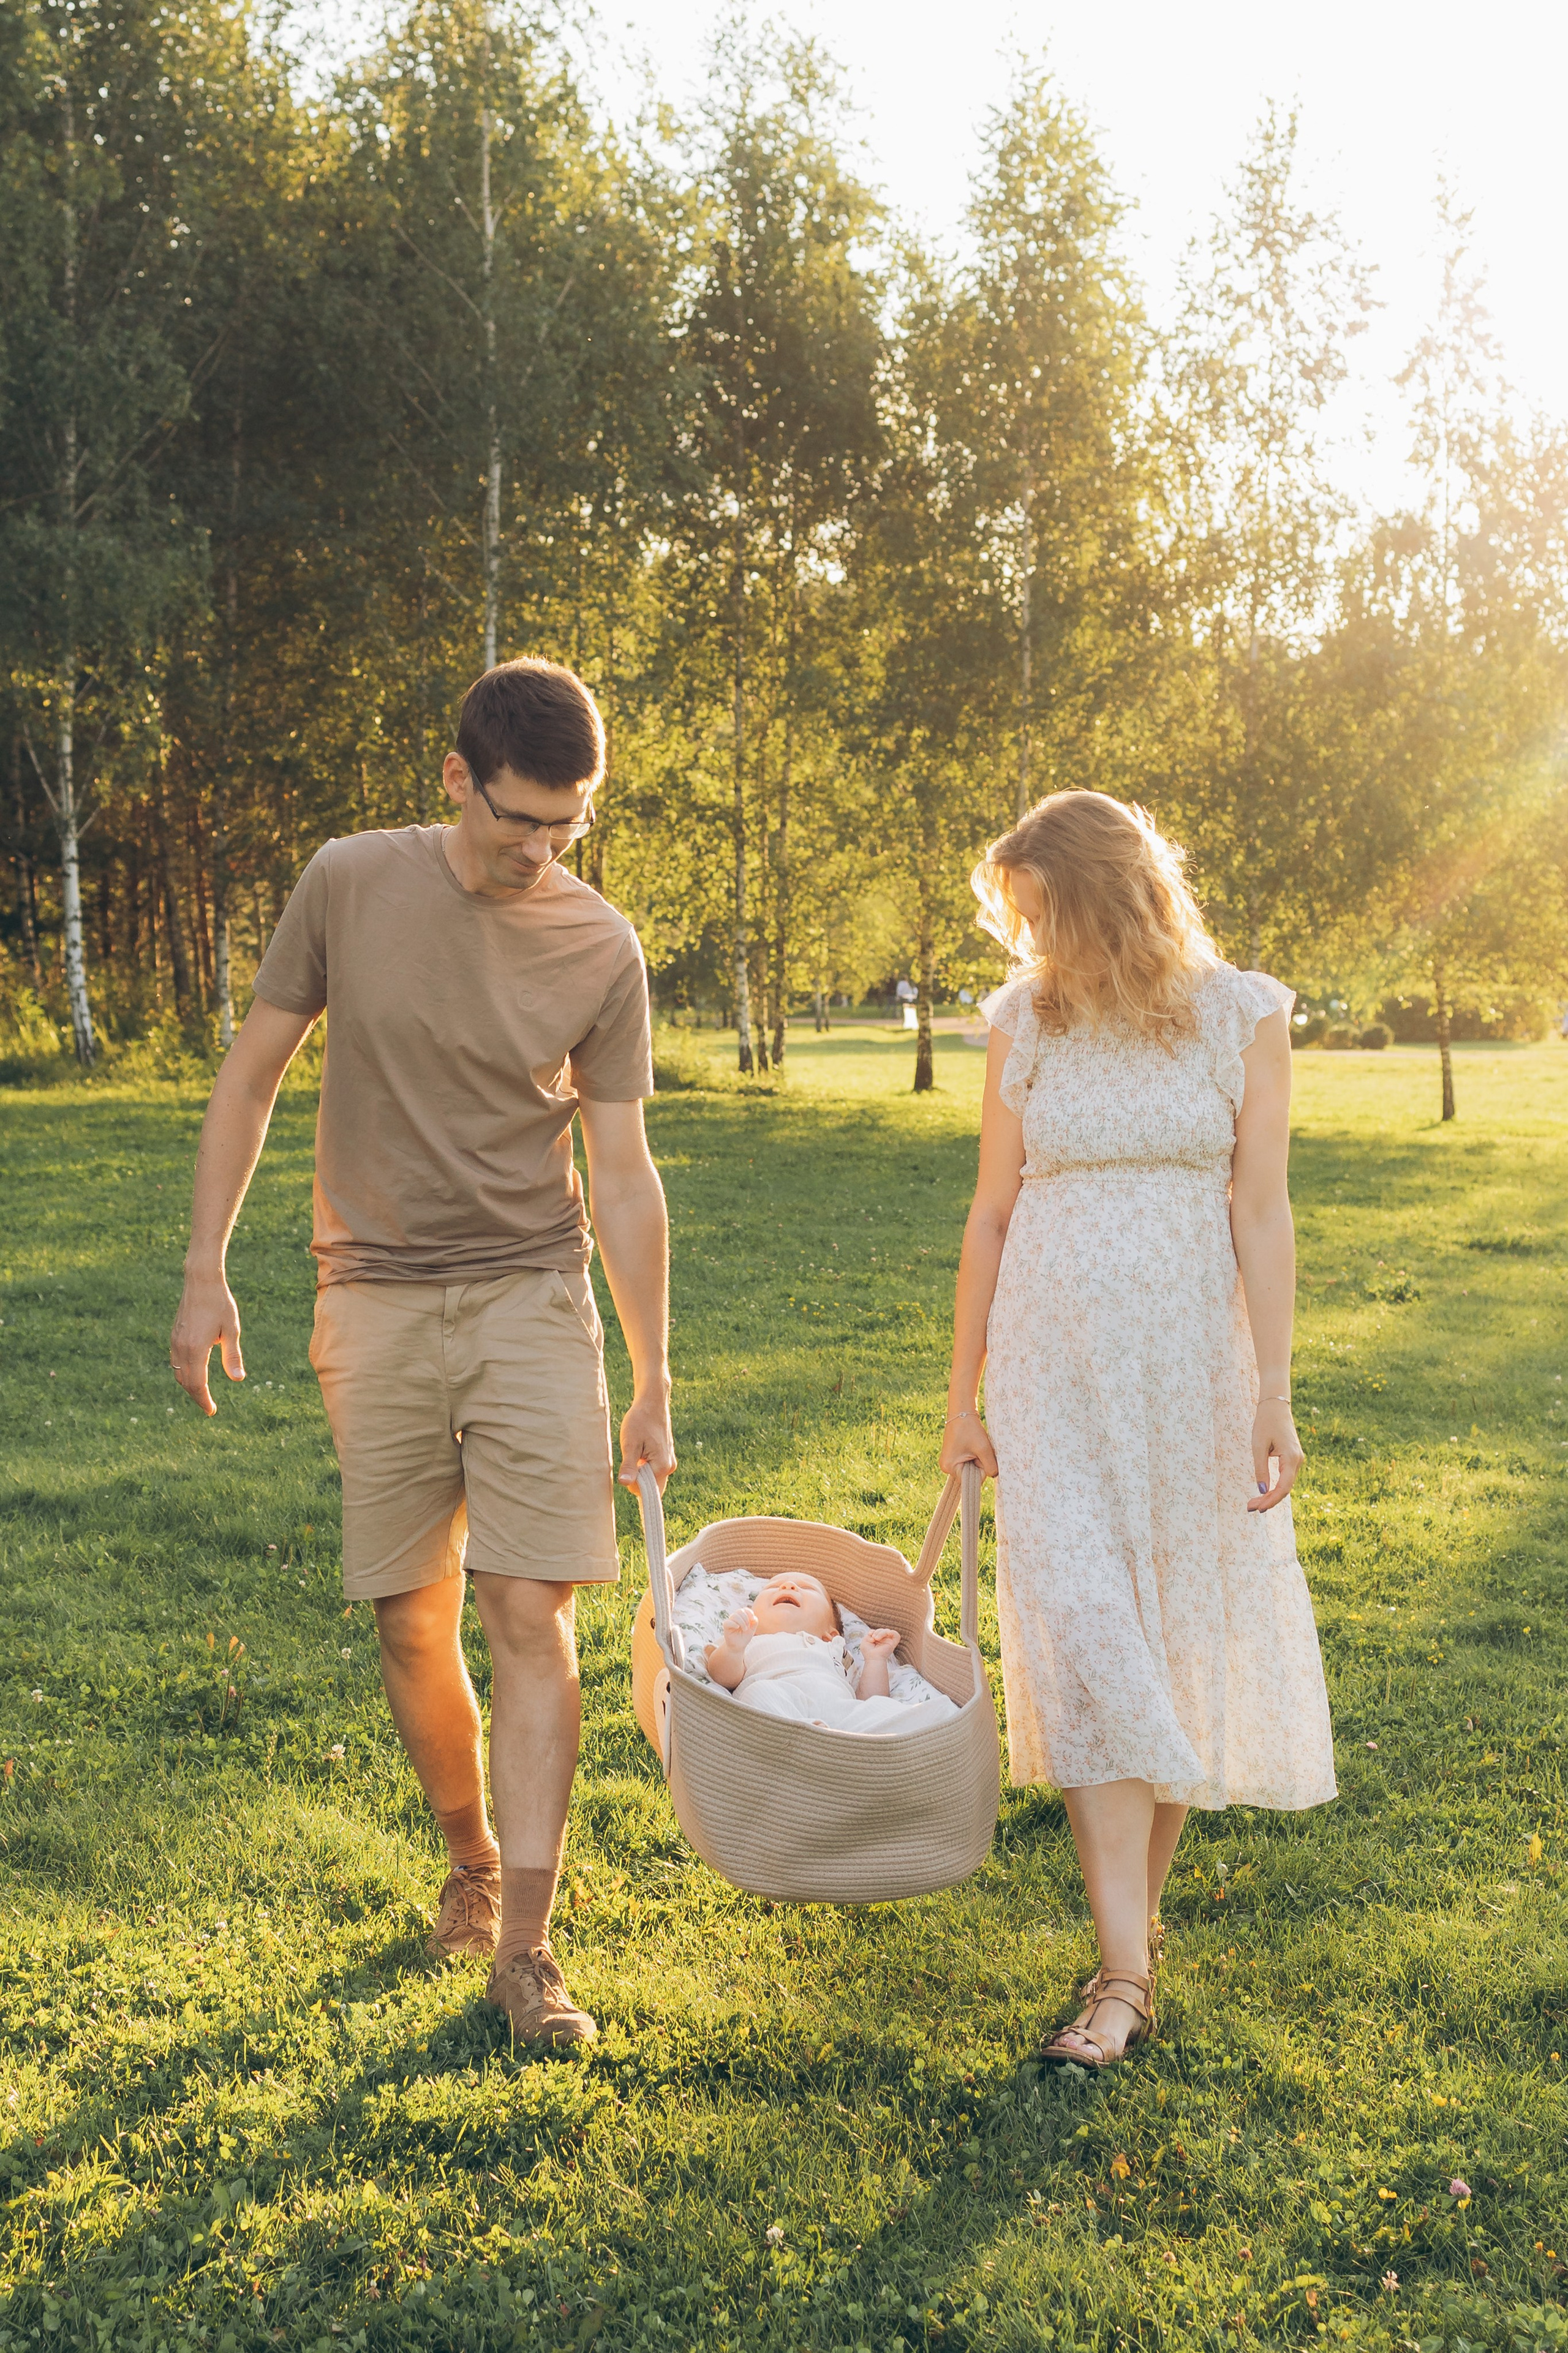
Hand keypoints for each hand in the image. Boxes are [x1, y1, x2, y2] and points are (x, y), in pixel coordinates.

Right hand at [170, 1268, 243, 1415]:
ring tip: (203, 1393)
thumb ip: (233, 1356)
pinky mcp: (174, 1335)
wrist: (201, 1281)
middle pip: (186, 1382)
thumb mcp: (232, 1330)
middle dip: (197, 1397)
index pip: (197, 1384)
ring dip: (189, 1386)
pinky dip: (184, 1373)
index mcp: (196, 1349)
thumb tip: (238, 1380)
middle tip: (209, 1407)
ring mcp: (175, 1342)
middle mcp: (181, 1348)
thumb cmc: (220, 1304)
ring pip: (178, 1373)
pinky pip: (175, 1362)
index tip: (212, 1411)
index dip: (204, 1400)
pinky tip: (194, 1374)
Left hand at [618, 1387, 675, 1491]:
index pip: (645, 1491)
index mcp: (662, 1466)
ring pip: (652, 1478)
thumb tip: (625, 1484)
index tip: (628, 1466)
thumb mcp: (630, 1443)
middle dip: (637, 1478)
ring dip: (641, 1471)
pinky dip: (645, 1465)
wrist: (652, 1402)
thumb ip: (629, 1466)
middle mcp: (669, 1467)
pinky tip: (641, 1449)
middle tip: (631, 1456)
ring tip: (636, 1451)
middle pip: (650, 1487)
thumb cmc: (639, 1421)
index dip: (632, 1482)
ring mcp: (670, 1462)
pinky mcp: (667, 1456)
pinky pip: (655, 1470)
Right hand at [720, 1608, 756, 1647]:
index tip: (752, 1619)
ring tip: (744, 1629)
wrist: (739, 1646)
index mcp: (741, 1617)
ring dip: (742, 1622)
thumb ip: (754, 1623)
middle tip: (747, 1627)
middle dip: (746, 1618)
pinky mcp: (726, 1627)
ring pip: (735, 1615)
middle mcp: (735, 1618)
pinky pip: (728, 1622)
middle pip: (740, 1611)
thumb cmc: (744, 1637)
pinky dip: (734, 1624)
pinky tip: (737, 1627)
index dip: (749, 1612)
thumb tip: (754, 1617)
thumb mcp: (752, 1630)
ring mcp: (730, 1622)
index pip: (744, 1609)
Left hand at [859, 1627, 899, 1663]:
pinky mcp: (893, 1643)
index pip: (878, 1631)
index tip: (870, 1635)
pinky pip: (896, 1635)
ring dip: (882, 1632)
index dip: (874, 1631)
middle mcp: (884, 1641)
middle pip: (883, 1630)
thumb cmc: (868, 1652)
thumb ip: (869, 1634)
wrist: (873, 1658)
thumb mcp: (865, 1640)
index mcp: (878, 1640)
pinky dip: (892, 1632)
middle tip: (874, 1638)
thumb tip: (875, 1632)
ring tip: (876, 1638)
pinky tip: (887, 1634)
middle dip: (878, 1631)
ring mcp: (888, 1642)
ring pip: (888, 1631)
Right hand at [938, 1408, 996, 1477]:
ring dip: (978, 1459)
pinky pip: (968, 1462)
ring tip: (976, 1445)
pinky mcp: (953, 1457)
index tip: (981, 1454)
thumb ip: (991, 1466)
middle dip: (979, 1463)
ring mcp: (949, 1462)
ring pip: (971, 1468)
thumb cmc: (970, 1429)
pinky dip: (975, 1456)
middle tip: (979, 1448)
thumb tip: (995, 1476)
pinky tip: (973, 1446)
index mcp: (949, 1467)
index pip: (971, 1480)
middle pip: (971, 1475)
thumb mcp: (983, 1449)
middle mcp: (946, 1467)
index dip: (981, 1469)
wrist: (962, 1412)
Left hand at [1247, 1398, 1302, 1511]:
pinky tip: (1263, 1493)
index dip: (1271, 1500)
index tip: (1257, 1508)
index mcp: (1291, 1458)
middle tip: (1250, 1508)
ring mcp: (1297, 1459)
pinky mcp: (1292, 1458)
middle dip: (1268, 1500)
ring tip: (1254, 1503)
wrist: (1275, 1406)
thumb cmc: (1265, 1423)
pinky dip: (1274, 1486)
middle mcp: (1298, 1461)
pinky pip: (1285, 1477)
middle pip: (1285, 1488)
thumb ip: (1260, 1469)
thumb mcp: (1258, 1446)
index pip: (1283, 1487)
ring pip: (1285, 1484)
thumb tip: (1261, 1490)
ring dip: (1271, 1495)